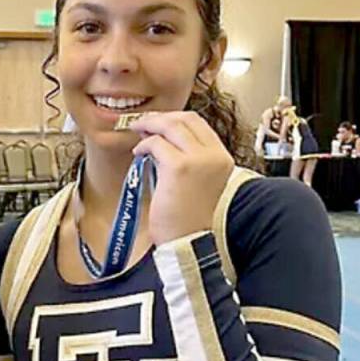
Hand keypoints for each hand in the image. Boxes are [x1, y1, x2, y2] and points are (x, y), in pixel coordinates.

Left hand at [129, 112, 234, 244]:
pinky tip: (138, 154)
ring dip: (150, 126)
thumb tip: (164, 140)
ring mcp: (198, 159)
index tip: (157, 123)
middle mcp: (215, 156)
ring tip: (137, 134)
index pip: (199, 124)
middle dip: (161, 118)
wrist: (186, 242)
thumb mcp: (198, 182)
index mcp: (222, 158)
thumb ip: (190, 159)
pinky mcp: (179, 167)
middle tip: (142, 124)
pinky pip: (156, 144)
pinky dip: (144, 145)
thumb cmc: (186, 219)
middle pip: (186, 119)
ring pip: (171, 126)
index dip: (175, 119)